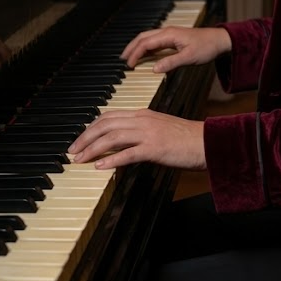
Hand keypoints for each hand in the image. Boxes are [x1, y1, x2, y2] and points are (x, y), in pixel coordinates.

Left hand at [68, 110, 205, 170]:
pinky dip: (111, 159)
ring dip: (92, 149)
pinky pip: (128, 153)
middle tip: (73, 151)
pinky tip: (100, 166)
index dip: (91, 127)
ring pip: (112, 137)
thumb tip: (121, 144)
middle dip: (85, 137)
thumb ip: (140, 132)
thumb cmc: (185, 139)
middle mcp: (143, 120)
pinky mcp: (155, 148)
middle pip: (106, 124)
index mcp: (143, 114)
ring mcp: (148, 133)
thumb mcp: (159, 130)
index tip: (81, 139)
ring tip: (80, 160)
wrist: (207, 142)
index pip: (109, 116)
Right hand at [121, 25, 230, 73]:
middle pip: (143, 37)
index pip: (145, 43)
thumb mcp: (189, 58)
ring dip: (137, 46)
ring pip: (148, 38)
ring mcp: (170, 34)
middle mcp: (167, 32)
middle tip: (122, 59)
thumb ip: (171, 63)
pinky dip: (146, 47)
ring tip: (129, 57)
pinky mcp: (173, 38)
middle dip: (131, 48)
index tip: (129, 65)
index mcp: (168, 34)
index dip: (135, 54)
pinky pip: (155, 41)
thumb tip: (154, 69)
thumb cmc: (207, 47)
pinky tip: (144, 55)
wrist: (219, 40)